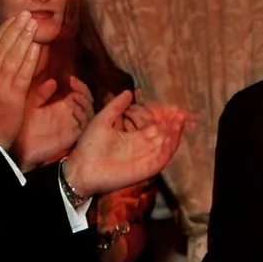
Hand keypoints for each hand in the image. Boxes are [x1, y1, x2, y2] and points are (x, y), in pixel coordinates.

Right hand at [0, 14, 45, 151]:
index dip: (3, 31)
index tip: (14, 19)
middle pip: (2, 48)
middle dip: (16, 30)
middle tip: (27, 16)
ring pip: (13, 57)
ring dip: (24, 39)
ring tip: (33, 26)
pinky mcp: (12, 97)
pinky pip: (22, 74)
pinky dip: (30, 59)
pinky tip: (36, 48)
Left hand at [16, 77, 94, 170]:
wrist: (22, 147)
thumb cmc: (26, 126)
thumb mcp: (32, 104)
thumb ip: (41, 93)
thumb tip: (53, 81)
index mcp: (63, 105)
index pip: (79, 92)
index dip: (79, 85)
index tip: (70, 78)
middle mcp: (71, 114)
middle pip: (87, 101)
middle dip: (84, 90)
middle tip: (74, 84)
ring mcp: (73, 125)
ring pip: (89, 112)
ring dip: (85, 102)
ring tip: (75, 95)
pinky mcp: (73, 136)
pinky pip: (84, 126)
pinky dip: (83, 116)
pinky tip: (74, 109)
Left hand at [67, 91, 190, 195]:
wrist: (81, 168)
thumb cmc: (89, 146)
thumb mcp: (102, 120)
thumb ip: (116, 107)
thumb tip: (129, 92)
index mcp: (134, 137)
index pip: (154, 125)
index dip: (162, 116)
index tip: (170, 106)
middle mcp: (143, 147)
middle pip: (164, 134)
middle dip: (173, 123)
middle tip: (181, 111)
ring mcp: (146, 158)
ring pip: (167, 145)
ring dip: (175, 133)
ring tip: (180, 119)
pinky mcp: (146, 169)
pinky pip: (162, 158)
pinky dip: (170, 147)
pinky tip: (172, 134)